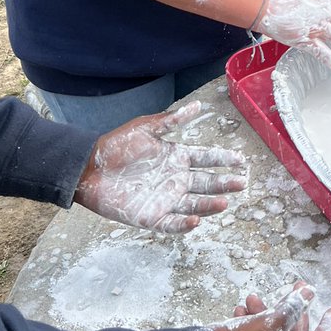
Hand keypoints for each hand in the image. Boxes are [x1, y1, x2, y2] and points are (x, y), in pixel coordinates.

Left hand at [74, 101, 246, 233]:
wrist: (89, 168)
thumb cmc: (116, 146)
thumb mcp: (146, 128)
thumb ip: (172, 120)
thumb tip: (199, 106)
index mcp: (176, 157)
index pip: (206, 158)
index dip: (223, 159)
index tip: (240, 160)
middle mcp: (175, 179)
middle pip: (206, 183)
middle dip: (224, 184)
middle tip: (241, 183)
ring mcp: (165, 199)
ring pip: (194, 204)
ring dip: (210, 205)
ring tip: (225, 203)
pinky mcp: (151, 216)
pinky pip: (172, 223)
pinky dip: (185, 224)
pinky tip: (197, 221)